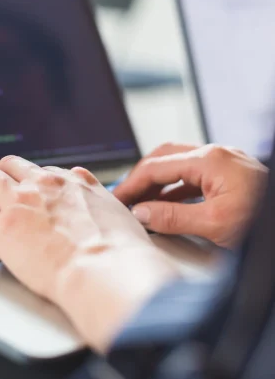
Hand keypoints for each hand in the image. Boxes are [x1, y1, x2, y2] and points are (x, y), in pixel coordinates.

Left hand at [0, 156, 177, 351]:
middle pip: (11, 164)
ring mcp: (20, 202)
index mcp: (72, 182)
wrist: (106, 268)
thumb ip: (103, 204)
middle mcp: (44, 184)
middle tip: (0, 196)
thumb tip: (105, 208)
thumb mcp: (119, 214)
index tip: (32, 194)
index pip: (43, 171)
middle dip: (3, 177)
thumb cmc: (120, 250)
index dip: (34, 183)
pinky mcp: (3, 226)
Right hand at [113, 143, 267, 247]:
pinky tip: (167, 204)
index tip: (117, 200)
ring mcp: (224, 162)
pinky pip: (193, 175)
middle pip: (164, 156)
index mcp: (210, 160)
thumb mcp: (216, 224)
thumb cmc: (264, 220)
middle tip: (126, 196)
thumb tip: (142, 212)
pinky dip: (175, 188)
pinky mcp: (230, 174)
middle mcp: (216, 154)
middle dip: (141, 176)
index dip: (132, 184)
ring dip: (158, 181)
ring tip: (142, 203)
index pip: (156, 166)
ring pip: (178, 164)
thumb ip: (173, 217)